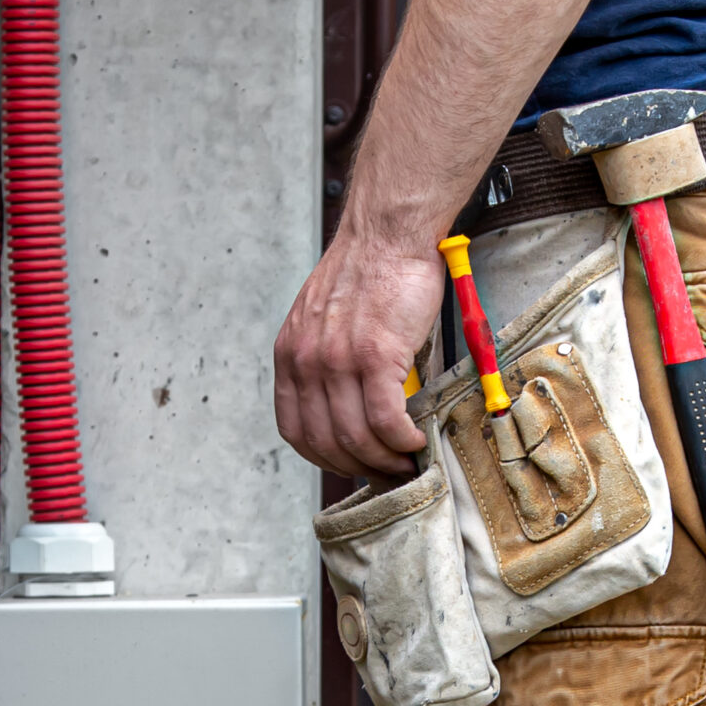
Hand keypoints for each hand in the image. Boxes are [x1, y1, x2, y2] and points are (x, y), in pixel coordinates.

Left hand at [273, 230, 442, 479]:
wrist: (389, 232)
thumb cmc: (369, 272)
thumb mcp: (324, 320)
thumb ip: (326, 361)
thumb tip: (349, 408)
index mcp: (289, 355)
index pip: (295, 429)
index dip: (325, 457)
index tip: (351, 464)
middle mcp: (306, 362)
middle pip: (326, 441)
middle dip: (359, 467)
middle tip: (388, 472)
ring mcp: (338, 360)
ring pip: (356, 436)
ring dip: (385, 459)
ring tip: (407, 461)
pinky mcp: (375, 355)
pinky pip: (384, 419)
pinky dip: (401, 440)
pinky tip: (416, 440)